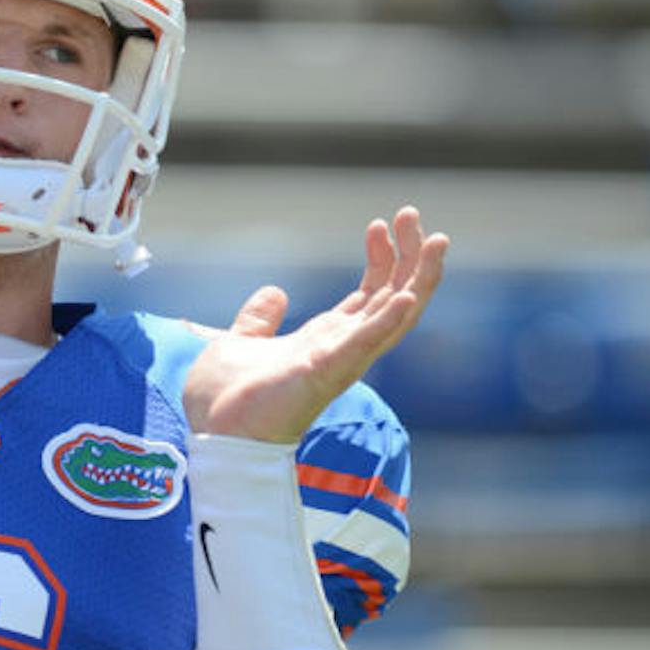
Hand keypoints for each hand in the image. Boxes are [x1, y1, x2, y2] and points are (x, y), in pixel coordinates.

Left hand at [183, 207, 448, 442]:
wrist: (213, 435)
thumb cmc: (227, 402)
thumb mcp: (241, 343)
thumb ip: (259, 319)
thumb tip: (276, 292)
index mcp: (324, 342)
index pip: (369, 295)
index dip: (381, 258)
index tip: (379, 223)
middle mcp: (341, 350)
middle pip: (392, 297)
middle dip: (408, 256)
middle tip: (413, 214)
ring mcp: (338, 362)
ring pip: (394, 317)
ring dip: (417, 279)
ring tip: (435, 243)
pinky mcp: (324, 374)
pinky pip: (365, 346)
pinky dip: (387, 322)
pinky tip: (406, 296)